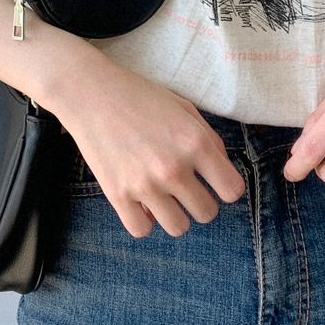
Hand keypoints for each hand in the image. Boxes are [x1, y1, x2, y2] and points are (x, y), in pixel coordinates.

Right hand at [47, 52, 245, 237]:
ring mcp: (145, 185)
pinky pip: (142, 230)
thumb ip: (209, 138)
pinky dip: (144, 220)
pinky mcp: (117, 195)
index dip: (226, 187)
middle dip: (201, 202)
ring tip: (165, 197)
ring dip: (175, 215)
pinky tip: (142, 202)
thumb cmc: (141, 96)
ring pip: (178, 228)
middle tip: (187, 188)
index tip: (215, 182)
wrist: (92, 93)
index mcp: (195, 143)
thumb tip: (222, 169)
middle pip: (207, 213)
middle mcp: (174, 168)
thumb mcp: (184, 107)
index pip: (232, 191)